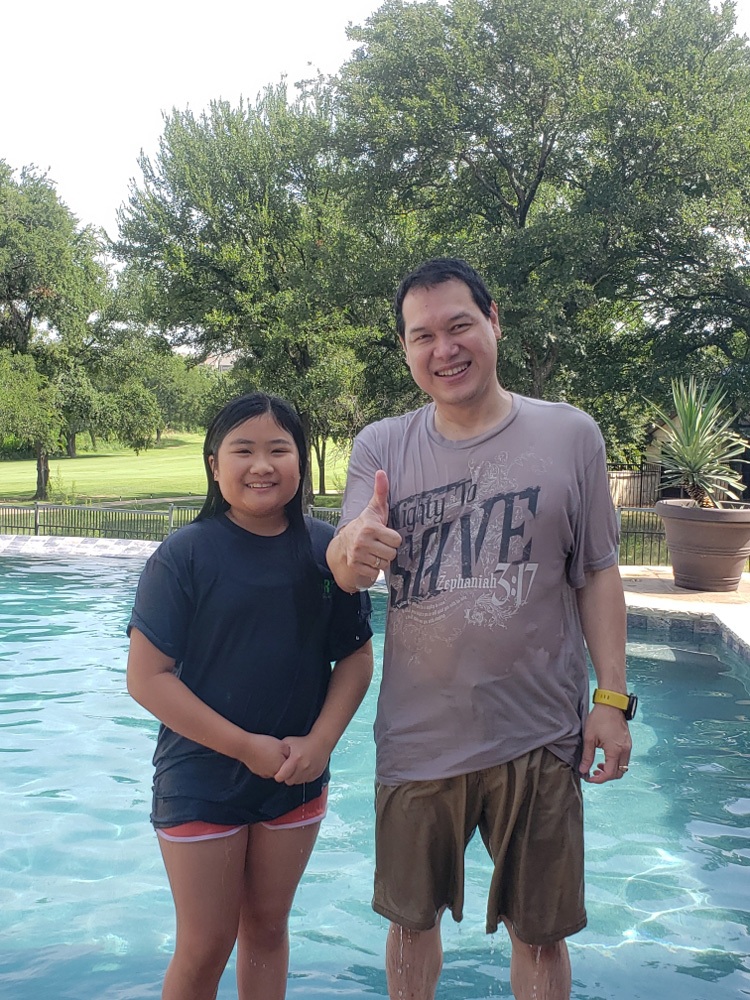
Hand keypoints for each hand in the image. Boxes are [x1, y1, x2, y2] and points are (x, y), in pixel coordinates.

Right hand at [240, 733, 290, 777]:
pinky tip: (262, 753)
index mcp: (280, 768)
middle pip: (281, 767)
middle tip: (276, 749)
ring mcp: (263, 773)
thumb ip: (289, 752)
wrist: (245, 747)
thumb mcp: (282, 745)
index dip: (288, 756)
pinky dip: (264, 761)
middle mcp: (272, 774)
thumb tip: (291, 756)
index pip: (290, 765)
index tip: (284, 750)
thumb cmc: (264, 745)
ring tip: (267, 750)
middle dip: (280, 759)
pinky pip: (264, 767)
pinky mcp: (256, 771)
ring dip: (272, 761)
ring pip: (272, 767)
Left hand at [273, 734, 329, 784]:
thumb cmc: (304, 741)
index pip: (281, 777)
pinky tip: (304, 768)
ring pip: (297, 782)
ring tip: (296, 768)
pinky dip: (303, 777)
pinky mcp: (316, 774)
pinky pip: (306, 781)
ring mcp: (310, 772)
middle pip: (289, 781)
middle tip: (288, 770)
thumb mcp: (289, 742)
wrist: (321, 742)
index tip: (279, 772)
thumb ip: (280, 750)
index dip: (278, 775)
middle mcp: (303, 767)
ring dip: (295, 777)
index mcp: (295, 759)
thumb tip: (270, 757)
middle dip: (287, 777)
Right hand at [337, 471, 400, 590]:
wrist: (343, 544)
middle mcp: (362, 541)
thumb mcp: (374, 508)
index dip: (392, 538)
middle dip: (387, 550)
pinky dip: (374, 570)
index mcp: (370, 526)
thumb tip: (381, 471)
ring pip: (385, 564)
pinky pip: (376, 573)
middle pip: (392, 553)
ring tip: (374, 552)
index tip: (384, 535)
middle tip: (379, 545)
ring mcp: (357, 555)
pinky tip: (368, 561)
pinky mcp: (355, 567)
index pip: (396, 540)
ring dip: (382, 561)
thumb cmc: (365, 525)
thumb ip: (381, 491)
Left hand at [579, 705, 631, 783]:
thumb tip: (583, 770)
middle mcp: (625, 751)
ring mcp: (628, 747)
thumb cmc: (599, 718)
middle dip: (606, 776)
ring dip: (611, 770)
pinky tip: (606, 757)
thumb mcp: (589, 738)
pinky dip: (616, 763)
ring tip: (599, 765)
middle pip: (618, 773)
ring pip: (623, 767)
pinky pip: (624, 759)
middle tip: (594, 772)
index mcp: (615, 751)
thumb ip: (587, 756)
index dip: (599, 779)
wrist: (611, 704)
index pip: (609, 773)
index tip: (589, 778)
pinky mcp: (628, 743)